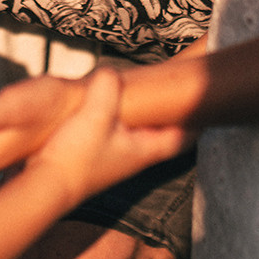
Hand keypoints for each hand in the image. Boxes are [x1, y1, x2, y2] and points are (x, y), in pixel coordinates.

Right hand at [19, 70, 188, 203]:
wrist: (46, 185)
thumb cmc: (76, 157)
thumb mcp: (95, 114)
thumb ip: (107, 87)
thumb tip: (111, 72)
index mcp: (145, 149)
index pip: (183, 136)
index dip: (198, 121)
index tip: (212, 104)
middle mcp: (134, 156)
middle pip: (163, 132)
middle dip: (171, 113)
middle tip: (179, 92)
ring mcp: (115, 158)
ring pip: (138, 132)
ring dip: (144, 115)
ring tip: (147, 94)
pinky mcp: (96, 156)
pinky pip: (116, 132)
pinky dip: (120, 118)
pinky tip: (108, 105)